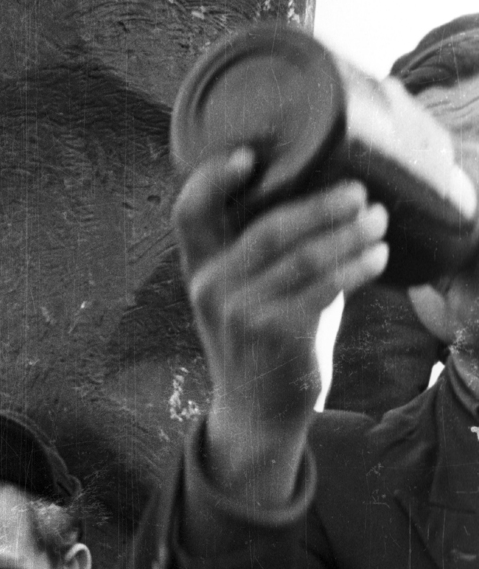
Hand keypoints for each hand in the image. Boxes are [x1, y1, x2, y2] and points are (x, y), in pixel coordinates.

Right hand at [173, 149, 388, 505]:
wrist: (257, 413)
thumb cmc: (261, 342)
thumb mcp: (245, 295)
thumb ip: (265, 253)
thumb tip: (326, 199)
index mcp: (199, 269)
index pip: (189, 213)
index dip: (211, 178)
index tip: (248, 155)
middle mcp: (211, 287)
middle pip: (268, 227)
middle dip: (320, 205)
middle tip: (358, 193)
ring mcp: (239, 311)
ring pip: (304, 256)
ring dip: (349, 234)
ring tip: (379, 222)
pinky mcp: (272, 333)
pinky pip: (324, 287)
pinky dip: (357, 267)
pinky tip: (377, 257)